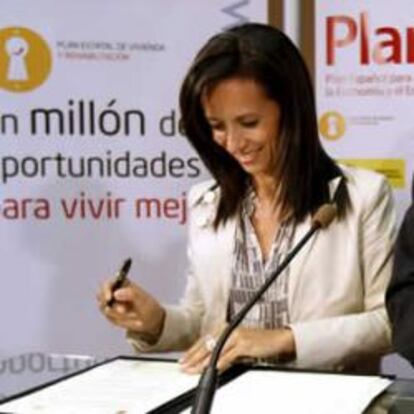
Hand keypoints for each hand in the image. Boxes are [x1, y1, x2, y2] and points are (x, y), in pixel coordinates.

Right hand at [97, 278, 164, 343]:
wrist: (150, 320)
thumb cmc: (148, 306)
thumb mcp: (143, 300)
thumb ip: (131, 294)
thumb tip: (116, 293)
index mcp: (122, 283)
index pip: (108, 283)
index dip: (105, 290)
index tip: (109, 299)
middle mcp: (114, 292)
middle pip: (100, 296)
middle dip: (109, 305)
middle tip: (123, 311)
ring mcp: (111, 303)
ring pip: (105, 309)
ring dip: (119, 315)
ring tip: (134, 315)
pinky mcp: (111, 314)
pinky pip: (111, 318)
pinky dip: (121, 321)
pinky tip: (131, 320)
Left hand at [179, 327, 294, 373]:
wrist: (276, 339)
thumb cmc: (258, 342)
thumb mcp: (237, 347)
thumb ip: (224, 352)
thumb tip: (210, 362)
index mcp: (225, 328)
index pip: (204, 340)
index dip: (192, 351)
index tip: (183, 359)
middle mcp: (228, 329)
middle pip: (206, 345)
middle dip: (193, 357)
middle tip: (183, 366)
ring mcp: (236, 336)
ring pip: (215, 351)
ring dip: (203, 362)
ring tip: (194, 370)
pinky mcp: (244, 343)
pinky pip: (229, 355)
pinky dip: (220, 362)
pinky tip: (213, 368)